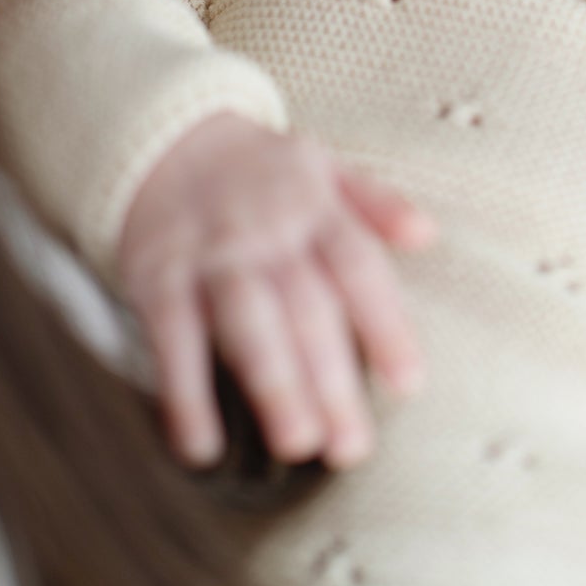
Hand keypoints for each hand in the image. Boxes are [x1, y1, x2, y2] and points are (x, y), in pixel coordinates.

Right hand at [116, 112, 433, 470]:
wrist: (163, 138)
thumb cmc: (262, 172)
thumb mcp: (323, 167)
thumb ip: (375, 202)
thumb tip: (427, 233)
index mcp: (315, 206)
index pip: (359, 267)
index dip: (385, 325)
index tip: (409, 385)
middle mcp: (266, 232)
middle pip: (307, 309)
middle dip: (332, 379)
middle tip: (352, 448)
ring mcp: (211, 256)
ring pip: (246, 324)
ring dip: (273, 385)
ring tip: (298, 443)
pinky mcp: (158, 279)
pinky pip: (172, 342)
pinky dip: (184, 395)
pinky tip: (202, 447)